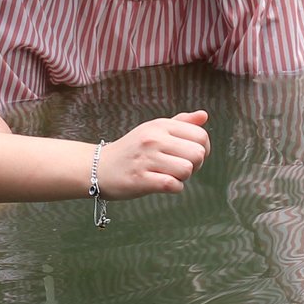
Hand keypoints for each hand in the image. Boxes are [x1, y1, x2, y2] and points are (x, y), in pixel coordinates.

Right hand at [95, 109, 209, 197]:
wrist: (99, 167)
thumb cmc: (131, 150)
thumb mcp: (153, 130)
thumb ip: (180, 122)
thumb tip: (204, 116)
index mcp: (160, 125)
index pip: (201, 135)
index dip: (203, 149)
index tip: (189, 155)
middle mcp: (153, 139)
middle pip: (198, 154)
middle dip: (195, 165)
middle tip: (179, 167)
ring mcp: (146, 159)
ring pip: (187, 170)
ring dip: (183, 177)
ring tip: (169, 174)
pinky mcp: (141, 179)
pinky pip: (173, 185)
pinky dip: (174, 188)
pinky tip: (163, 183)